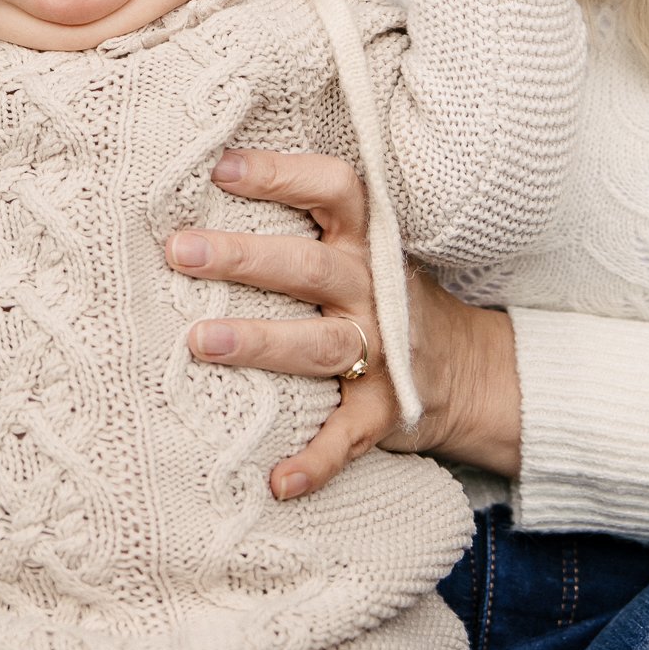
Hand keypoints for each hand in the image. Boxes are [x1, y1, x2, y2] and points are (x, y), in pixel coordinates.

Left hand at [166, 147, 522, 497]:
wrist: (468, 370)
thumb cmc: (381, 293)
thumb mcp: (362, 248)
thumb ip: (304, 221)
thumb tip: (206, 180)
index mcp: (365, 241)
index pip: (333, 189)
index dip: (282, 174)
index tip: (221, 168)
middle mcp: (373, 290)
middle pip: (309, 266)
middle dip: (243, 257)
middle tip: (180, 251)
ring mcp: (383, 354)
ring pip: (318, 344)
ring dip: (260, 344)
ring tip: (199, 342)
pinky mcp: (384, 413)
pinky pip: (347, 438)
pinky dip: (315, 462)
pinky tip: (277, 481)